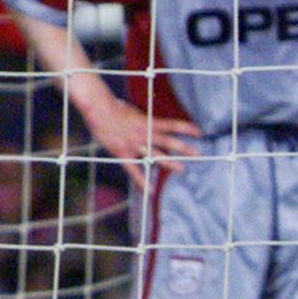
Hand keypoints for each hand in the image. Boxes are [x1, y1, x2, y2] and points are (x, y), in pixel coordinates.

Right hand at [82, 96, 200, 189]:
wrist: (98, 109)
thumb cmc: (114, 108)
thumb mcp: (134, 112)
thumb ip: (143, 121)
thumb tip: (149, 124)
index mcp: (148, 122)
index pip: (173, 125)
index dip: (187, 128)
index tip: (199, 132)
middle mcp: (144, 134)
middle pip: (169, 142)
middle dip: (184, 148)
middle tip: (198, 154)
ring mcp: (134, 144)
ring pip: (155, 155)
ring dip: (169, 162)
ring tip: (182, 169)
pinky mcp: (122, 153)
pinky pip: (133, 170)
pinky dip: (141, 181)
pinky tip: (150, 190)